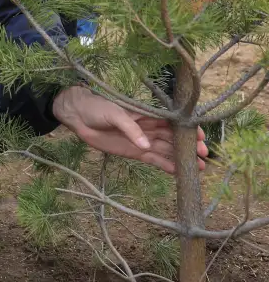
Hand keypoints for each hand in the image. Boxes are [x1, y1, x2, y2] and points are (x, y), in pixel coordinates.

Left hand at [52, 86, 207, 174]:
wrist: (78, 116)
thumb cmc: (96, 108)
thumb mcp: (113, 113)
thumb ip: (130, 128)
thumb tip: (146, 145)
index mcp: (147, 113)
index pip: (172, 121)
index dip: (187, 129)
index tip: (200, 137)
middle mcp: (149, 127)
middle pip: (173, 138)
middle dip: (189, 146)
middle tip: (203, 156)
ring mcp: (143, 140)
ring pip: (167, 150)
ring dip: (182, 159)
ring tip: (198, 169)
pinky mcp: (135, 152)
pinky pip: (154, 159)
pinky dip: (166, 166)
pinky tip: (179, 173)